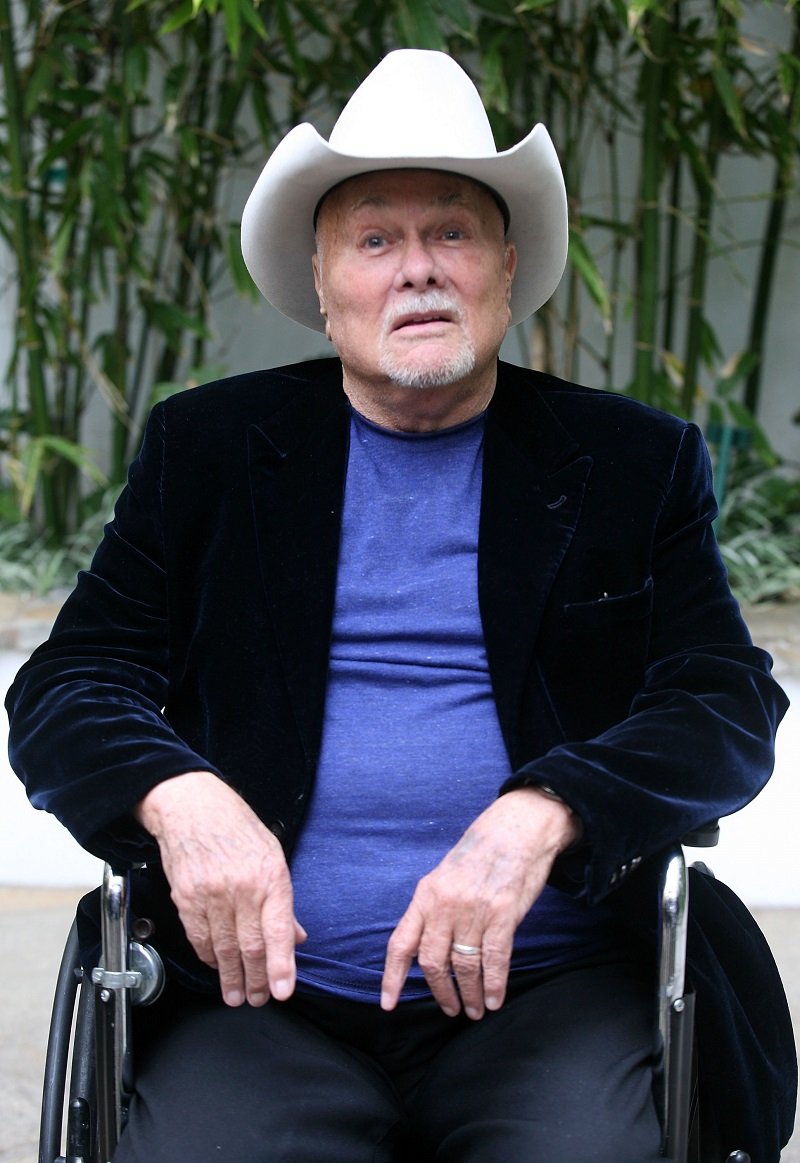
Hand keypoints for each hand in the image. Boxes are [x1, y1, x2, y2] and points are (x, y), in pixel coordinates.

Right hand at [135, 771, 305, 1007]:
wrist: (193, 808)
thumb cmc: (237, 828)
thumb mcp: (273, 856)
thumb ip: (283, 901)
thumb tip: (296, 938)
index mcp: (271, 876)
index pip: (279, 931)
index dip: (281, 966)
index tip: (283, 990)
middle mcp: (242, 887)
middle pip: (250, 946)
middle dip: (256, 980)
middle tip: (258, 999)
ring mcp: (212, 894)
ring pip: (224, 948)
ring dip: (231, 976)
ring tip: (235, 995)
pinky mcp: (187, 898)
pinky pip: (199, 938)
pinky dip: (209, 957)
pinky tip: (216, 967)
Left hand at [381, 788, 578, 1019]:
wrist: (516, 829)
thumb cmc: (482, 852)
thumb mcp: (445, 875)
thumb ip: (435, 907)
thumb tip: (429, 944)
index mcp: (426, 894)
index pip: (401, 943)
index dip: (392, 977)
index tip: (388, 1004)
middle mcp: (445, 904)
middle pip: (432, 961)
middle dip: (440, 992)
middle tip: (450, 1009)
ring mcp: (473, 910)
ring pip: (463, 966)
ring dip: (469, 994)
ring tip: (475, 1010)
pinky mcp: (502, 915)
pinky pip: (493, 960)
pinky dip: (494, 985)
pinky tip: (494, 1000)